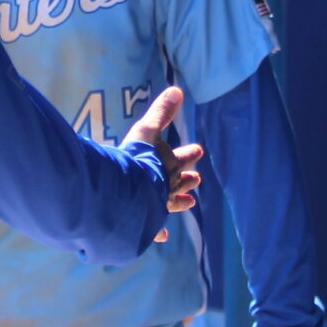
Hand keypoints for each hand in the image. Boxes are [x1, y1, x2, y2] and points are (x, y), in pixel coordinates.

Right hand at [124, 85, 204, 242]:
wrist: (127, 192)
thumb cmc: (137, 160)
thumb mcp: (147, 131)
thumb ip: (160, 112)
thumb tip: (178, 89)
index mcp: (166, 166)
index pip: (182, 158)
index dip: (189, 154)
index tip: (199, 150)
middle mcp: (165, 186)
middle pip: (180, 182)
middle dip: (188, 179)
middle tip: (198, 179)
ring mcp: (156, 205)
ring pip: (171, 203)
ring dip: (180, 202)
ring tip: (190, 204)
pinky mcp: (145, 222)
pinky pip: (153, 229)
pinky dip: (158, 232)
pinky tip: (163, 236)